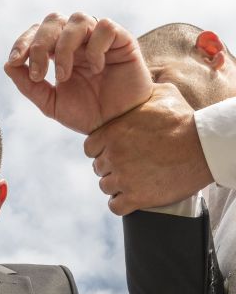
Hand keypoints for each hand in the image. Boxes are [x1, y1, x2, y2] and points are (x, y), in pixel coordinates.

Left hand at [4, 12, 152, 133]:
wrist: (118, 126)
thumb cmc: (87, 114)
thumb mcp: (51, 103)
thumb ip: (29, 86)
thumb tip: (8, 65)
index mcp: (59, 51)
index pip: (37, 32)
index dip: (23, 42)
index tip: (15, 61)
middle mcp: (79, 40)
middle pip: (54, 20)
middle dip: (40, 44)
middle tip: (39, 73)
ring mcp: (100, 39)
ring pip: (78, 19)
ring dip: (64, 47)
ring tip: (63, 76)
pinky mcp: (123, 40)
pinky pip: (105, 26)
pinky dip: (95, 46)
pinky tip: (96, 69)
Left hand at [84, 83, 211, 214]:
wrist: (204, 148)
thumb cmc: (185, 121)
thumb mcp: (162, 95)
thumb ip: (141, 93)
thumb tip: (137, 86)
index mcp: (112, 133)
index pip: (89, 148)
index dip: (101, 150)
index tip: (114, 150)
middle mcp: (113, 157)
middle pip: (98, 167)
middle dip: (111, 166)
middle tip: (129, 164)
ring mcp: (124, 178)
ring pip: (105, 186)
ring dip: (116, 185)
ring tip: (133, 179)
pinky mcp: (137, 198)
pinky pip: (115, 206)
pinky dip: (122, 203)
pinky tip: (132, 196)